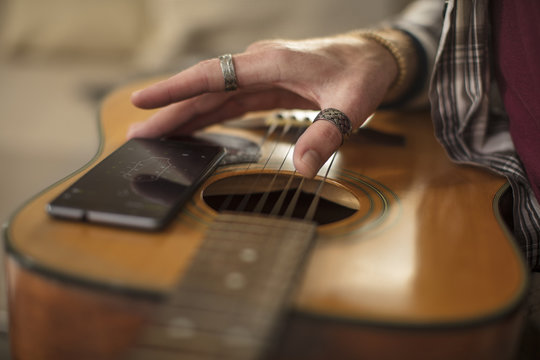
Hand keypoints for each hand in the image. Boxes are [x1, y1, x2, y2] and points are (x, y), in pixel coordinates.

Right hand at [129, 34, 397, 177]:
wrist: (374, 57)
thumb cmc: (362, 72)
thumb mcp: (353, 105)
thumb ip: (327, 134)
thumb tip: (304, 168)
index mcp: (273, 62)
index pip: (213, 76)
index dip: (176, 89)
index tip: (142, 100)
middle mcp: (260, 66)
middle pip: (205, 90)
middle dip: (170, 111)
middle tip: (138, 134)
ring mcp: (261, 76)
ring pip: (214, 96)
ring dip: (185, 115)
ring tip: (156, 134)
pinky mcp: (267, 87)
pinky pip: (230, 102)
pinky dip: (208, 115)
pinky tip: (194, 128)